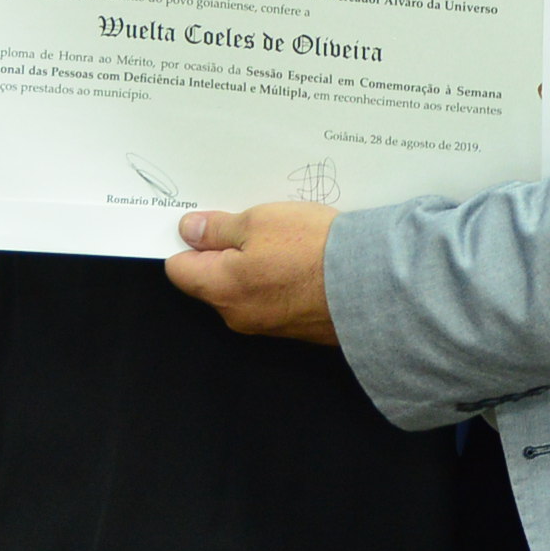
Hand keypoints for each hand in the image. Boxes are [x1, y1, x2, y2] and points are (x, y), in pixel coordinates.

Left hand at [168, 203, 338, 343]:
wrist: (370, 284)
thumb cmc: (309, 249)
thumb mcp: (257, 222)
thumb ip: (217, 229)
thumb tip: (188, 232)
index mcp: (220, 290)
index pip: (179, 269)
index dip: (189, 243)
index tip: (208, 224)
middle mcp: (238, 315)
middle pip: (213, 281)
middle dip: (225, 253)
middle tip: (253, 224)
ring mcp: (269, 326)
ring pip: (246, 289)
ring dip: (256, 265)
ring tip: (284, 239)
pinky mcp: (298, 328)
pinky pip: (275, 299)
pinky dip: (280, 280)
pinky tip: (303, 261)